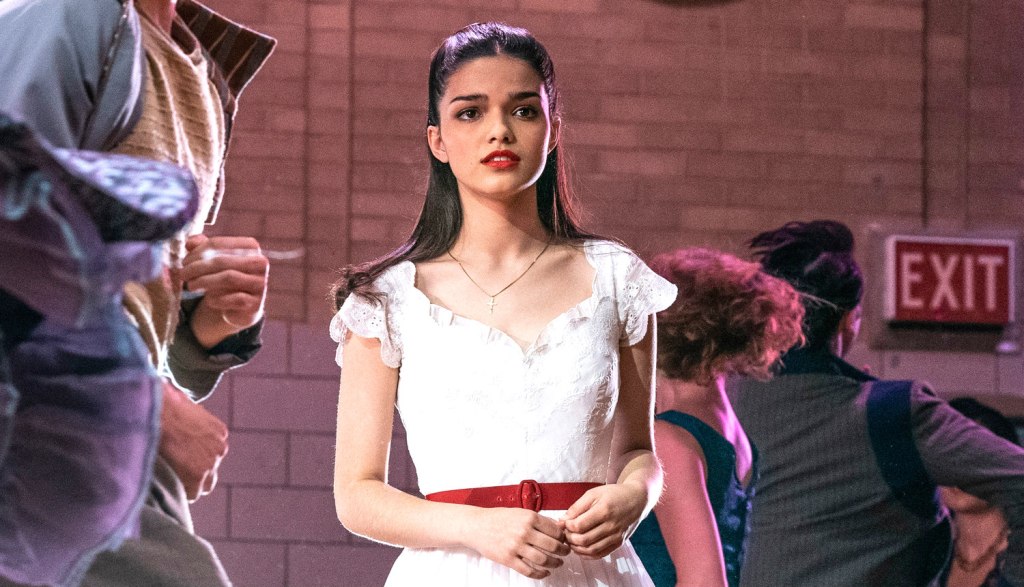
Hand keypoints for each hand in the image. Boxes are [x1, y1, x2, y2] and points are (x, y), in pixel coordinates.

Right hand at [158, 380, 228, 501]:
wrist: (153, 412)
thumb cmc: (160, 404)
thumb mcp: (182, 404)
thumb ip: (187, 415)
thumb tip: (174, 402)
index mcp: (219, 432)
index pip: (210, 453)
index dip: (193, 458)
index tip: (179, 458)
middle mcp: (220, 449)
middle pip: (209, 471)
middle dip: (194, 473)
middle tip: (173, 471)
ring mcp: (210, 464)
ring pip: (201, 486)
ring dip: (186, 484)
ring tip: (166, 478)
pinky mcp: (197, 477)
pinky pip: (189, 494)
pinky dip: (177, 491)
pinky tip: (164, 483)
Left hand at [180, 234, 268, 347]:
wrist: (239, 306)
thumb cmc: (224, 276)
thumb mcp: (213, 259)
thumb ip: (201, 247)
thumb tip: (190, 242)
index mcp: (250, 246)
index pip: (219, 243)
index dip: (197, 252)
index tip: (184, 262)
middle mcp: (260, 262)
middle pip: (222, 261)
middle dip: (197, 268)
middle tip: (183, 274)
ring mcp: (260, 283)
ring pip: (228, 278)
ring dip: (204, 282)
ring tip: (191, 285)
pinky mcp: (256, 303)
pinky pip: (233, 299)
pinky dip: (217, 299)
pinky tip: (209, 299)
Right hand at [464, 507, 569, 579]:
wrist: (477, 525)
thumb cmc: (499, 518)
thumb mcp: (520, 512)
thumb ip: (539, 520)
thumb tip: (558, 528)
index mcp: (529, 517)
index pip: (555, 530)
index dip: (563, 537)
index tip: (565, 540)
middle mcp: (524, 531)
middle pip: (552, 546)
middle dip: (563, 551)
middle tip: (566, 553)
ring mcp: (516, 546)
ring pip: (543, 560)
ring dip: (555, 563)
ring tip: (558, 563)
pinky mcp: (508, 559)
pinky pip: (529, 570)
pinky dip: (540, 574)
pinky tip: (545, 572)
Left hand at [562, 483, 646, 558]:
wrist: (637, 499)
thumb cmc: (614, 494)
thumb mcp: (594, 494)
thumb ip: (577, 507)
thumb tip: (563, 520)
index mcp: (604, 510)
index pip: (579, 526)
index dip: (567, 526)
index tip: (564, 522)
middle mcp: (611, 526)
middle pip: (583, 540)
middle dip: (569, 538)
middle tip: (565, 532)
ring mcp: (616, 536)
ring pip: (591, 550)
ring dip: (576, 548)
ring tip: (571, 540)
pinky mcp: (619, 543)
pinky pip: (600, 554)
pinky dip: (587, 554)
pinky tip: (580, 548)